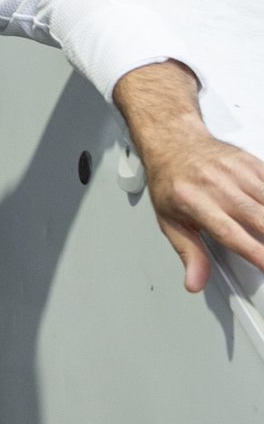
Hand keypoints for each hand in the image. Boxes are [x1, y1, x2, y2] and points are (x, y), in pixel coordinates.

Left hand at [119, 62, 263, 291]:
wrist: (172, 141)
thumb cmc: (170, 182)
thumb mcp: (169, 220)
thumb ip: (189, 253)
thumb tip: (195, 282)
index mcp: (194, 202)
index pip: (231, 234)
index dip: (256, 254)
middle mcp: (217, 186)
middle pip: (259, 218)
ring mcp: (236, 173)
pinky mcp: (251, 163)